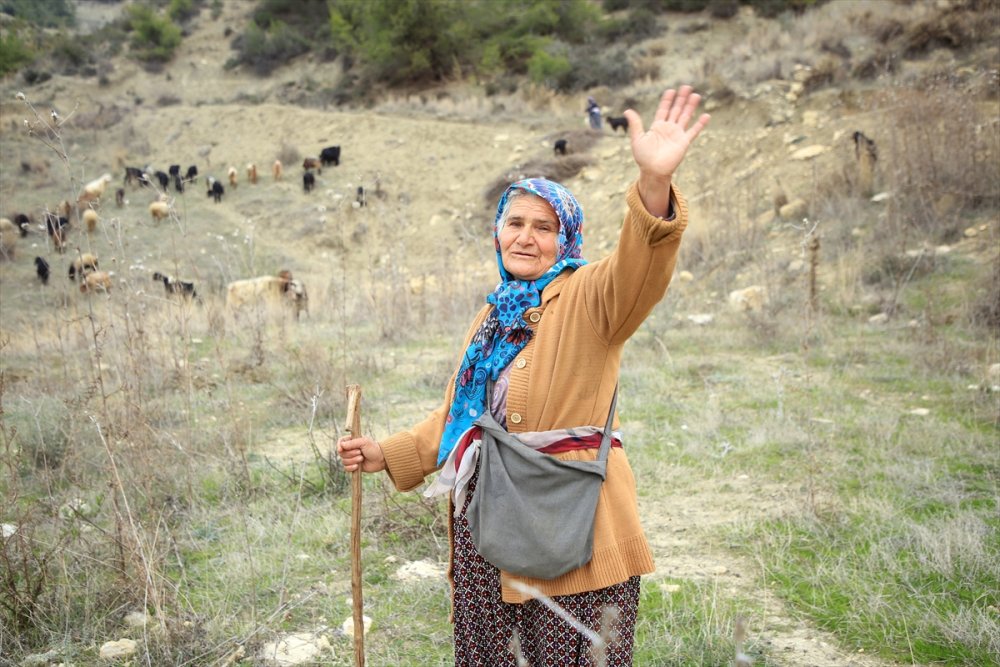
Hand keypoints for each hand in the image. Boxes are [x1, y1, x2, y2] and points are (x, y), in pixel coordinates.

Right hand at [336, 435, 385, 472]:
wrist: (381, 459)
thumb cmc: (374, 448)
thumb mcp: (364, 442)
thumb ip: (352, 443)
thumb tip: (341, 445)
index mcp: (352, 441)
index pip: (340, 442)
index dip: (339, 446)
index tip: (341, 449)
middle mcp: (350, 449)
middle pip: (341, 453)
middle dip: (350, 454)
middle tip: (360, 452)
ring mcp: (351, 458)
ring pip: (344, 461)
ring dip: (353, 460)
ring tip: (362, 458)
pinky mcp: (353, 466)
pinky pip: (346, 468)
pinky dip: (351, 468)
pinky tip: (358, 466)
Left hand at [624, 86, 709, 215]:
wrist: (653, 171)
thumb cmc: (643, 157)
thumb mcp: (637, 138)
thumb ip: (635, 124)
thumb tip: (627, 110)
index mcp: (657, 126)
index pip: (664, 109)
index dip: (667, 100)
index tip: (671, 90)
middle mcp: (668, 128)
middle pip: (676, 110)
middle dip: (681, 99)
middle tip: (686, 86)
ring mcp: (677, 134)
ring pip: (685, 117)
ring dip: (690, 106)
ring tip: (696, 95)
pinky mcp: (684, 142)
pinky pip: (693, 131)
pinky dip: (700, 124)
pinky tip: (706, 116)